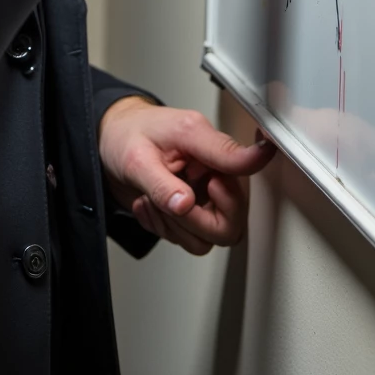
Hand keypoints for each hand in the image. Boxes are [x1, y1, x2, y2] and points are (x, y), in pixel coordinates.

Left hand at [97, 97, 274, 253]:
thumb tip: (186, 204)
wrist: (108, 142)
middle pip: (233, 217)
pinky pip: (191, 238)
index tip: (265, 156)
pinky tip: (150, 204)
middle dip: (197, 221)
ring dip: (176, 227)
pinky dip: (166, 229)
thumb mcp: (135, 157)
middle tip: (172, 206)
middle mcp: (209, 168)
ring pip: (211, 236)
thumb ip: (161, 183)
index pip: (237, 159)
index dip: (254, 161)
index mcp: (199, 140)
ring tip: (152, 201)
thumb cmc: (125, 136)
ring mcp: (203, 192)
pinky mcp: (193, 210)